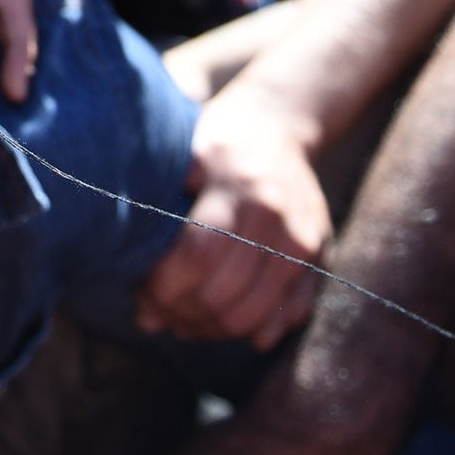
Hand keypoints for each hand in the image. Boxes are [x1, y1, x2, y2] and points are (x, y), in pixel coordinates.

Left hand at [136, 86, 330, 349]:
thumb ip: (158, 210)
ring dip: (209, 329)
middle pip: (224, 295)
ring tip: (180, 320)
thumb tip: (134, 268)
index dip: (164, 286)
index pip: (198, 257)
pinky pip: (289, 316)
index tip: (141, 292)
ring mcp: (305, 244)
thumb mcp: (182, 156)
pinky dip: (251, 331)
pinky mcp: (320, 260)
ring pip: (252, 316)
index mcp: (241, 189)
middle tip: (155, 311)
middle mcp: (280, 221)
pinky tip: (216, 322)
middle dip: (181, 313)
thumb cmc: (217, 141)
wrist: (278, 124)